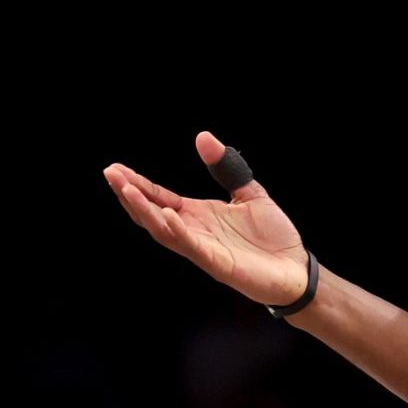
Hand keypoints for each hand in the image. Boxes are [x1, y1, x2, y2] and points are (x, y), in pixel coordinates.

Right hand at [104, 131, 310, 306]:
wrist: (296, 269)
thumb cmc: (273, 238)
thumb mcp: (249, 194)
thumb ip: (227, 169)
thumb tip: (203, 137)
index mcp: (198, 216)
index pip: (159, 197)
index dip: (137, 184)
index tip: (115, 169)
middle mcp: (194, 232)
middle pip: (152, 213)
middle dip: (129, 194)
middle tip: (110, 174)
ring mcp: (203, 249)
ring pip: (163, 231)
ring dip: (144, 210)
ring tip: (126, 190)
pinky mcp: (217, 263)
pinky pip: (192, 247)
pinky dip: (178, 231)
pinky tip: (168, 214)